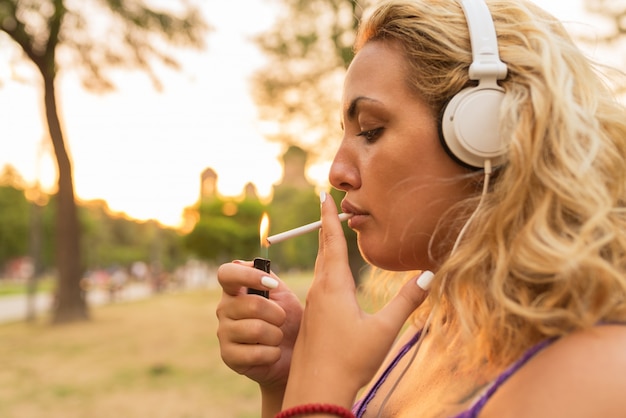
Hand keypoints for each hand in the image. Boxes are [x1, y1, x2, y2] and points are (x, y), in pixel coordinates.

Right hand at [216, 261, 302, 390]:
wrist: (293, 355)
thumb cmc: (289, 321)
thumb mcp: (283, 295)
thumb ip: (268, 277)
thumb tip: (252, 264)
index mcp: (235, 289)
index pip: (226, 273)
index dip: (248, 276)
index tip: (272, 285)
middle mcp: (224, 308)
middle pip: (251, 304)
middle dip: (277, 314)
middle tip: (282, 320)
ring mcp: (223, 333)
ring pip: (255, 329)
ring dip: (276, 335)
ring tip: (277, 337)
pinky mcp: (228, 356)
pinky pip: (255, 353)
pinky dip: (272, 353)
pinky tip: (272, 353)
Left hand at [282, 192, 430, 407]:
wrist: (316, 389)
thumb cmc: (350, 360)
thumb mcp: (384, 331)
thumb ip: (406, 302)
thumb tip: (429, 275)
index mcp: (334, 286)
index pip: (332, 242)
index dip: (328, 216)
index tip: (323, 194)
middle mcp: (319, 290)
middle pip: (322, 249)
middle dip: (325, 225)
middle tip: (324, 203)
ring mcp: (313, 304)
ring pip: (319, 267)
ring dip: (324, 246)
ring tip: (328, 232)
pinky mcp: (312, 318)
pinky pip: (317, 282)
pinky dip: (323, 267)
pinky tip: (329, 276)